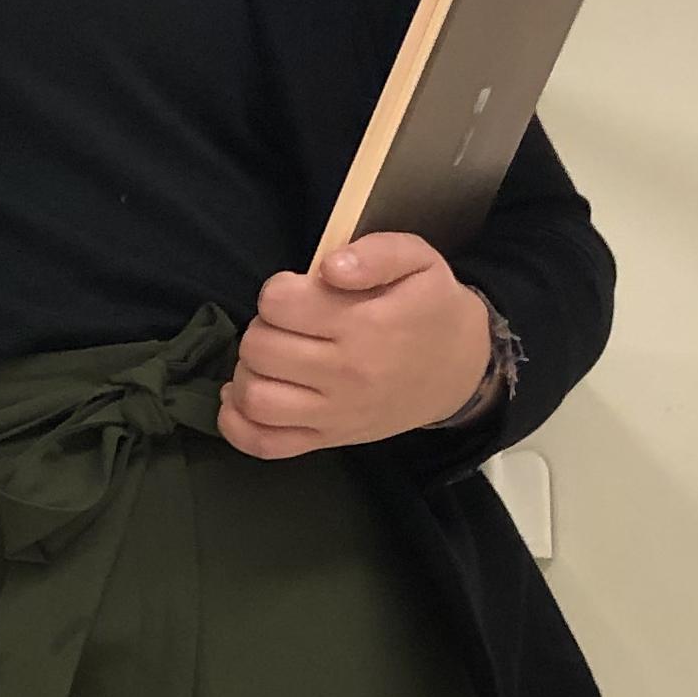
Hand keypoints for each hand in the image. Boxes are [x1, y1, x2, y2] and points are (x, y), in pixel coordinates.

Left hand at [220, 232, 493, 458]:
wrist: (460, 371)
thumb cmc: (431, 308)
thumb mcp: (420, 261)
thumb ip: (376, 252)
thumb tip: (329, 267)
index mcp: (365, 325)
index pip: (280, 303)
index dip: (279, 290)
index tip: (298, 292)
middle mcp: (347, 374)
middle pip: (259, 348)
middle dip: (262, 326)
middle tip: (286, 324)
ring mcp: (335, 415)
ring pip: (255, 398)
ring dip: (247, 372)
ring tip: (269, 357)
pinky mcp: (328, 441)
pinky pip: (264, 444)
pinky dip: (236, 424)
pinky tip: (241, 397)